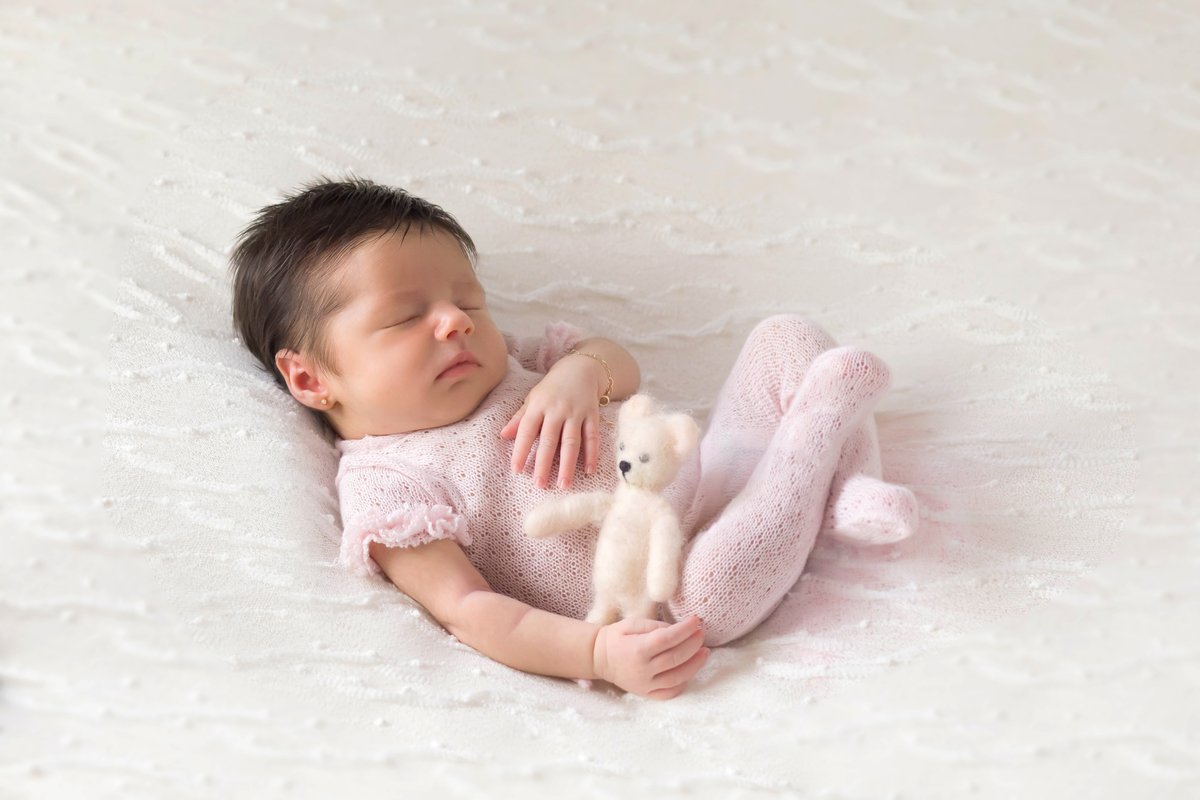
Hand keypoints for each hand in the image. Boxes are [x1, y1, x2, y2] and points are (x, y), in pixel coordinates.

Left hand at [500, 356, 603, 488]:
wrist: (581, 369)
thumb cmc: (552, 388)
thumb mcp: (533, 398)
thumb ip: (520, 418)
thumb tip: (503, 435)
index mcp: (539, 406)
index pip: (527, 430)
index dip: (520, 450)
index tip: (516, 470)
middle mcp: (557, 410)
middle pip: (550, 440)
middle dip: (544, 463)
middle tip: (540, 484)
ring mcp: (576, 413)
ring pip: (571, 442)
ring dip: (568, 464)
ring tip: (564, 484)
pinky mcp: (592, 415)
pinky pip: (592, 437)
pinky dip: (592, 454)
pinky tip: (588, 471)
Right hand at [592, 614, 709, 699]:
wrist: (598, 658)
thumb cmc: (615, 637)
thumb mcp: (631, 623)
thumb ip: (654, 625)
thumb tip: (677, 629)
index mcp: (637, 649)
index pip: (668, 639)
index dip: (685, 629)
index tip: (696, 620)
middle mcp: (643, 669)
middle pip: (676, 658)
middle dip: (693, 644)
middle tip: (701, 634)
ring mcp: (645, 684)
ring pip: (677, 677)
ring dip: (695, 665)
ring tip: (705, 652)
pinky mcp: (646, 693)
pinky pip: (669, 693)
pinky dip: (683, 683)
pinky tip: (690, 670)